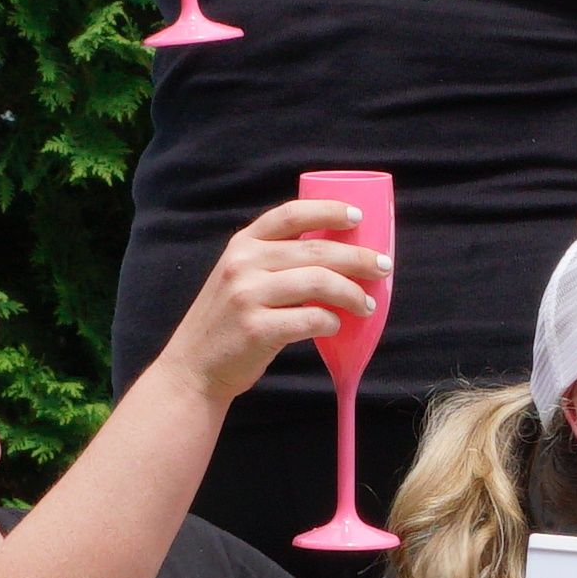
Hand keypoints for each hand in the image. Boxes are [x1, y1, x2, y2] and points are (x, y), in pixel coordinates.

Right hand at [155, 195, 381, 405]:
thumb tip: (338, 256)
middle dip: (358, 257)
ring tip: (365, 304)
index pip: (291, 215)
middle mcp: (244, 264)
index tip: (357, 216)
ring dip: (352, 293)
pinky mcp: (257, 329)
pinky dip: (331, 321)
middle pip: (316, 250)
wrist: (194, 366)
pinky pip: (311, 318)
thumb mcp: (240, 277)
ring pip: (319, 282)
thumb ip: (274, 261)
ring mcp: (248, 295)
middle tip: (382, 267)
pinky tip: (336, 325)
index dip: (327, 210)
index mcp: (243, 244)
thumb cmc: (228, 321)